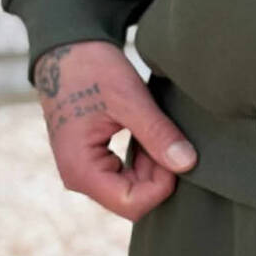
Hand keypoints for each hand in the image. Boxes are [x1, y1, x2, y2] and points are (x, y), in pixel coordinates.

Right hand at [33, 40, 197, 221]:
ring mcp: (85, 170)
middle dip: (159, 174)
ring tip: (156, 130)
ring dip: (152, 165)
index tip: (175, 152)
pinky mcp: (93, 160)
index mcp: (81, 170)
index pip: (132, 204)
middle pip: (133, 199)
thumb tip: (188, 164)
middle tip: (168, 136)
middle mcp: (79, 178)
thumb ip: (157, 133)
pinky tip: (147, 133)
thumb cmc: (92, 70)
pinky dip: (143, 159)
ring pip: (132, 188)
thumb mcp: (129, 99)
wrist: (67, 51)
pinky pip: (125, 174)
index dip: (162, 185)